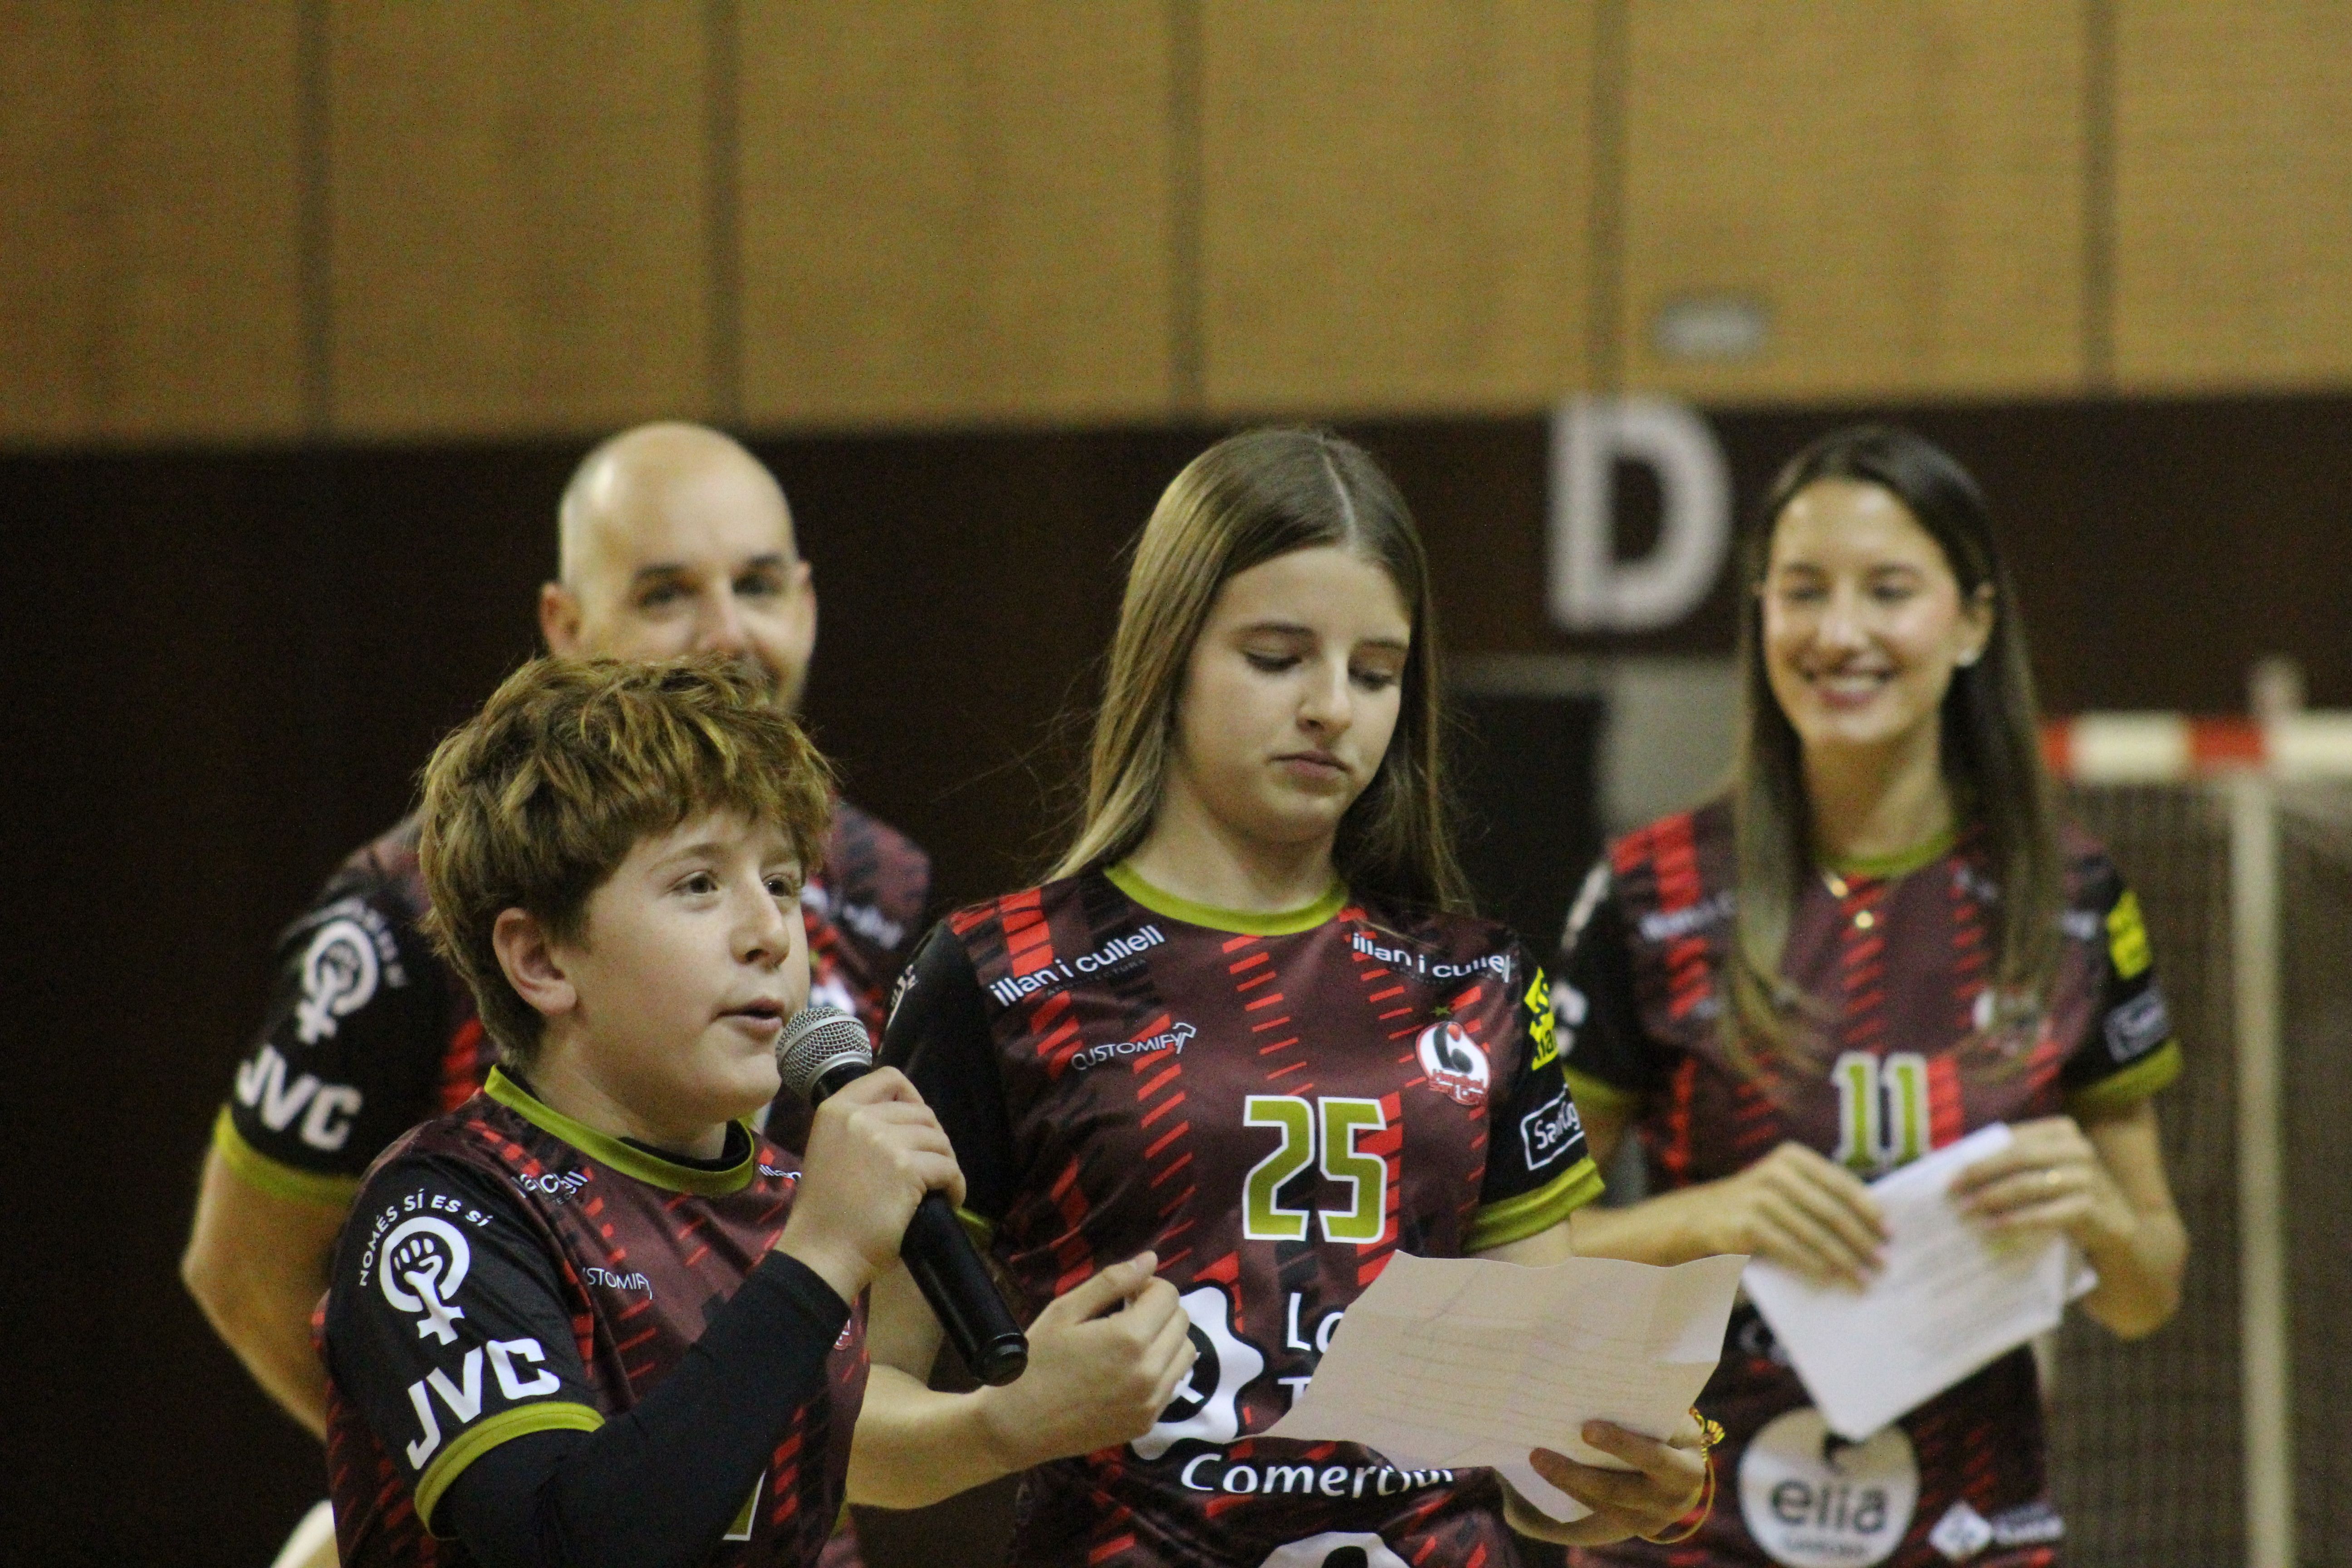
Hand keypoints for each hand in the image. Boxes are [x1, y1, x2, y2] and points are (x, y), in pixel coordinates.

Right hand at [776, 1070, 964, 1302]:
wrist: (822, 1252)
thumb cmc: (825, 1211)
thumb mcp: (831, 1151)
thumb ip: (859, 1129)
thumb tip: (903, 1122)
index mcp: (837, 1109)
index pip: (888, 1077)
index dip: (911, 1096)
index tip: (917, 1122)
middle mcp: (860, 1117)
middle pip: (921, 1112)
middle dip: (932, 1139)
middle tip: (931, 1166)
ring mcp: (885, 1140)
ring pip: (938, 1139)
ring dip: (945, 1163)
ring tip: (939, 1186)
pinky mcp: (908, 1168)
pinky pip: (948, 1168)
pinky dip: (955, 1186)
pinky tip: (948, 1200)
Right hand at [977, 1252, 1196, 1467]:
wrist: (1018, 1426)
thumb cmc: (1036, 1362)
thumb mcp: (1065, 1311)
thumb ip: (1111, 1281)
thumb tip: (1150, 1259)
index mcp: (1130, 1338)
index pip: (1168, 1295)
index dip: (1148, 1286)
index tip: (1125, 1294)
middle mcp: (1150, 1371)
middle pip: (1181, 1322)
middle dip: (1159, 1309)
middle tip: (1126, 1314)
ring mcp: (1151, 1402)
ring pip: (1185, 1353)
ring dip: (1166, 1338)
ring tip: (1132, 1341)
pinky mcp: (1147, 1423)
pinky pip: (1173, 1384)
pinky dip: (1161, 1369)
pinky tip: (1129, 1369)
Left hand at [1503, 1414, 1710, 1544]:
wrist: (1684, 1474)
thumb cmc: (1669, 1431)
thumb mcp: (1671, 1420)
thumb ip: (1647, 1407)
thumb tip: (1596, 1378)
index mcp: (1686, 1467)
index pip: (1654, 1456)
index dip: (1620, 1444)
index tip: (1586, 1429)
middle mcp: (1673, 1498)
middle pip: (1619, 1488)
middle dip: (1576, 1473)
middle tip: (1538, 1453)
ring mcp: (1653, 1518)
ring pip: (1603, 1502)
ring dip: (1566, 1482)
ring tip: (1536, 1459)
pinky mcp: (1635, 1526)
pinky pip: (1600, 1510)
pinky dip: (1572, 1490)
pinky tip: (1549, 1473)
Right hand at [1699, 1140, 1886, 1287]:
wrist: (1705, 1216)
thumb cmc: (1762, 1205)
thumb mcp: (1790, 1188)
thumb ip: (1823, 1197)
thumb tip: (1876, 1227)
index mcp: (1793, 1157)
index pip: (1840, 1182)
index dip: (1868, 1208)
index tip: (1890, 1233)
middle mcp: (1775, 1171)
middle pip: (1831, 1210)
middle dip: (1860, 1240)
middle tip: (1881, 1263)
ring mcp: (1757, 1197)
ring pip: (1813, 1233)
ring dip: (1842, 1260)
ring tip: (1862, 1279)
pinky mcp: (1745, 1225)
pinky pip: (1788, 1248)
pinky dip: (1812, 1264)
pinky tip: (1829, 1277)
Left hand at [1949, 1115, 2133, 1249]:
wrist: (2116, 1233)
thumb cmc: (2067, 1199)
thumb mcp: (2044, 1174)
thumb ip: (2014, 1165)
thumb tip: (1958, 1169)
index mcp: (2063, 1131)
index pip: (2012, 1140)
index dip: (1978, 1157)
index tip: (1948, 1175)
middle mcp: (2079, 1149)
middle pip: (2018, 1157)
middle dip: (1980, 1175)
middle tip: (1953, 1193)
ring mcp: (2090, 1177)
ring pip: (2029, 1184)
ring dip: (1992, 1198)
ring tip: (1966, 1212)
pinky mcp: (2093, 1207)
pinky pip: (2046, 1213)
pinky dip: (2017, 1220)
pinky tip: (1994, 1228)